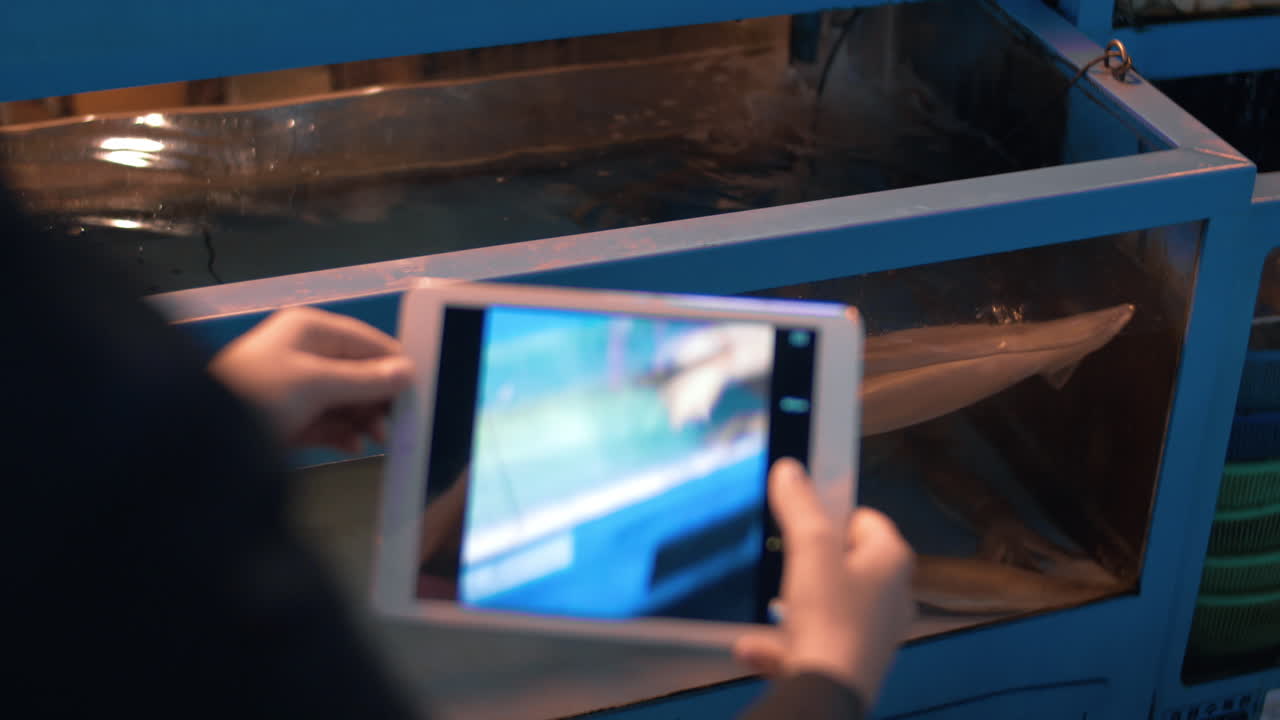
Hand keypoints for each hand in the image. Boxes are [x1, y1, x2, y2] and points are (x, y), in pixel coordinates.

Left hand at [209, 306, 412, 451]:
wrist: (203, 438)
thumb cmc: (260, 394)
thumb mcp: (317, 384)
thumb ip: (366, 380)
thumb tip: (408, 372)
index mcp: (309, 331)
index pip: (365, 341)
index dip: (393, 364)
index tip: (420, 388)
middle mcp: (304, 354)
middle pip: (358, 373)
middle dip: (378, 398)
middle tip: (399, 422)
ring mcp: (296, 388)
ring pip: (345, 401)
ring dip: (363, 419)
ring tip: (377, 438)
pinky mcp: (289, 419)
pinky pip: (328, 423)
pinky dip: (343, 434)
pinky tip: (354, 446)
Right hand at [734, 458, 915, 706]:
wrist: (827, 692)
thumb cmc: (830, 616)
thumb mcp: (810, 548)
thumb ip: (800, 505)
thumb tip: (791, 470)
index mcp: (892, 561)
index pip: (866, 519)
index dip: (832, 517)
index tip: (802, 523)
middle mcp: (893, 596)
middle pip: (846, 563)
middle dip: (809, 565)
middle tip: (784, 566)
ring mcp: (875, 633)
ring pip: (829, 606)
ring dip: (793, 607)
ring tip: (769, 611)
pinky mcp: (853, 663)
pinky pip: (815, 642)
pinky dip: (786, 643)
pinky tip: (757, 647)